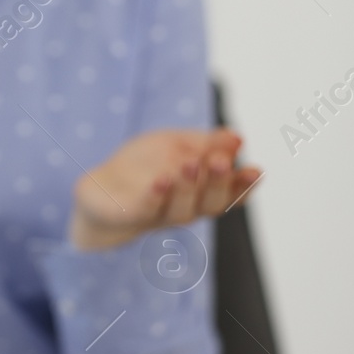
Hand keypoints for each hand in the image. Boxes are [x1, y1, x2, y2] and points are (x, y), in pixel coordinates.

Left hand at [69, 127, 261, 250]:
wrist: (98, 192)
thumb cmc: (143, 167)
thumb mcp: (175, 146)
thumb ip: (204, 143)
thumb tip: (236, 137)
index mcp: (201, 193)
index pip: (229, 193)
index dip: (243, 185)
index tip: (255, 170)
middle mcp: (185, 209)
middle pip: (209, 203)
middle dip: (217, 182)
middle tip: (219, 161)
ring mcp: (158, 216)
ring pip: (181, 208)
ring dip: (187, 185)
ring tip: (190, 163)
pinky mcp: (130, 216)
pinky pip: (147, 208)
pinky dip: (156, 195)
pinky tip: (161, 180)